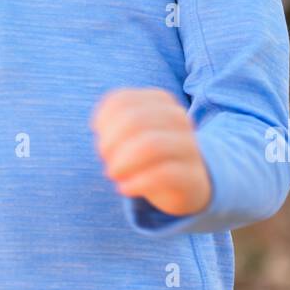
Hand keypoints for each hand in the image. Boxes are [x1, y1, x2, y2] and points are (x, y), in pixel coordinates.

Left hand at [91, 87, 210, 217]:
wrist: (187, 184)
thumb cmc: (148, 155)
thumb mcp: (129, 134)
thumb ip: (112, 123)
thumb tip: (98, 126)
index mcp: (161, 101)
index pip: (121, 101)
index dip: (103, 121)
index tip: (100, 137)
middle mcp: (178, 118)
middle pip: (134, 121)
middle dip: (110, 143)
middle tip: (106, 159)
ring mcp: (189, 146)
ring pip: (150, 145)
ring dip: (121, 162)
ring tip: (113, 174)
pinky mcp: (191, 176)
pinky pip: (162, 175)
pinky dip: (135, 183)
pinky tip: (125, 189)